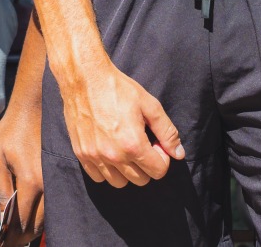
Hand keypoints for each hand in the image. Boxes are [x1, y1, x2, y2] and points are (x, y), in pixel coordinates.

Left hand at [0, 94, 44, 246]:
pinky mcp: (61, 173)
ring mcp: (57, 179)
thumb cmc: (13, 128)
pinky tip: (34, 212)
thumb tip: (4, 212)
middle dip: (25, 234)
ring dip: (36, 225)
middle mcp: (47, 183)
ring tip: (22, 231)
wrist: (35, 106)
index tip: (6, 242)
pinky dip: (45, 212)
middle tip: (13, 240)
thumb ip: (1, 187)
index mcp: (30, 180)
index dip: (13, 234)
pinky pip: (55, 201)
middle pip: (38, 222)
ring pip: (48, 214)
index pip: (23, 219)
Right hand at [52, 49, 183, 186]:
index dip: (162, 157)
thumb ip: (167, 132)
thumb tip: (179, 154)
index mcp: (133, 144)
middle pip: (141, 180)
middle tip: (141, 144)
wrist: (84, 78)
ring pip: (119, 183)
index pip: (158, 171)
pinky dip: (106, 170)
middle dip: (146, 165)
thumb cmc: (118, 88)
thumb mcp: (150, 105)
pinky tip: (109, 152)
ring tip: (125, 149)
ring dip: (127, 171)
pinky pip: (98, 177)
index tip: (155, 143)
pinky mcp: (81, 153)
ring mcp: (95, 156)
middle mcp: (114, 156)